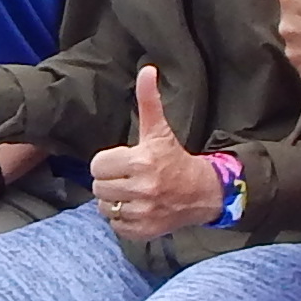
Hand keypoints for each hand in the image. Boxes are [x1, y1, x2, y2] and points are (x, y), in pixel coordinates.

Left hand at [90, 65, 225, 243]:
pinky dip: (122, 219)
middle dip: (110, 181)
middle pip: (98, 187)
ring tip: (131, 193)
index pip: (98, 165)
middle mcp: (143, 189)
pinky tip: (137, 208)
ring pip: (105, 207)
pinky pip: (116, 226)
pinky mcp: (144, 231)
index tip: (124, 161)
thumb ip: (149, 100)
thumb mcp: (159, 130)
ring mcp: (143, 212)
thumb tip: (147, 69)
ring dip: (114, 201)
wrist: (202, 193)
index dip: (108, 162)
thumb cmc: (174, 158)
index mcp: (142, 161)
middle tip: (127, 177)